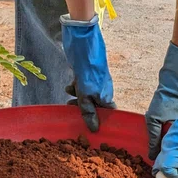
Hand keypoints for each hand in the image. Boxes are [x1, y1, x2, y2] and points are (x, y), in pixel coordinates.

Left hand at [61, 15, 114, 131]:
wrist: (83, 48)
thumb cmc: (87, 73)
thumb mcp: (85, 96)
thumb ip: (88, 112)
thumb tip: (94, 129)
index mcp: (106, 96)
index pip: (108, 112)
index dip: (101, 120)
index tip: (89, 126)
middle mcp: (103, 89)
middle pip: (95, 105)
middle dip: (83, 109)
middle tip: (71, 110)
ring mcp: (96, 81)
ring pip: (87, 95)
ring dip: (77, 97)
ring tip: (68, 96)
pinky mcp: (88, 74)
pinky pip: (83, 86)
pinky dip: (76, 87)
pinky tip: (69, 85)